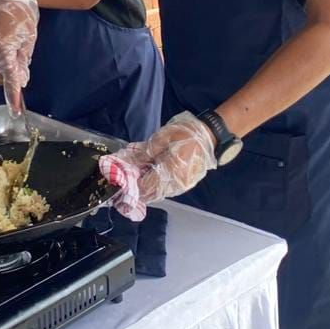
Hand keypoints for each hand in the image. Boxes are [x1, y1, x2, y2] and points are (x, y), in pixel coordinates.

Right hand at [0, 0, 38, 116]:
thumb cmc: (23, 13)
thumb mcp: (30, 37)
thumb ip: (24, 59)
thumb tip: (22, 77)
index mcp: (6, 50)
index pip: (10, 79)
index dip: (13, 95)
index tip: (16, 109)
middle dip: (9, 79)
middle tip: (22, 74)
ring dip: (5, 67)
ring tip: (19, 55)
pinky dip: (1, 57)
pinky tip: (11, 48)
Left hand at [98, 113, 216, 221]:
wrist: (212, 136)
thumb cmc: (187, 133)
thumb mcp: (162, 138)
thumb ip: (144, 153)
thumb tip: (127, 164)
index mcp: (170, 173)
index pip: (143, 188)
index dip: (129, 186)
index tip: (117, 179)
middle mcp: (176, 185)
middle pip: (149, 194)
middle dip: (135, 188)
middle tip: (123, 177)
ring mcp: (182, 187)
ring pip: (157, 193)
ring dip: (144, 187)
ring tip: (134, 174)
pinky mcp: (185, 184)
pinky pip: (165, 189)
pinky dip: (155, 184)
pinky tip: (149, 174)